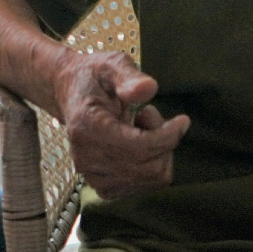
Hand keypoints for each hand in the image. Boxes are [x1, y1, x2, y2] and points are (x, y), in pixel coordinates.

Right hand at [54, 51, 190, 198]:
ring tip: (141, 127)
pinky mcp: (101, 186)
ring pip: (150, 179)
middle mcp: (85, 157)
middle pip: (149, 168)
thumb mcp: (111, 65)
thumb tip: (148, 89)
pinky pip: (143, 186)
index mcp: (87, 127)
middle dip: (163, 142)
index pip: (139, 148)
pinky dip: (150, 166)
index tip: (183, 120)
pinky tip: (137, 145)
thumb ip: (129, 76)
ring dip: (157, 153)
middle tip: (150, 114)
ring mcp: (91, 176)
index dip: (169, 137)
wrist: (69, 93)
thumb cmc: (94, 77)